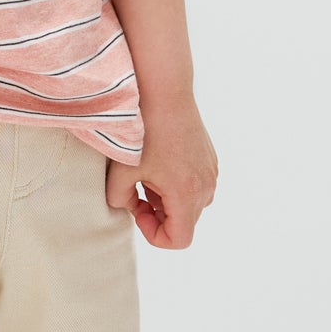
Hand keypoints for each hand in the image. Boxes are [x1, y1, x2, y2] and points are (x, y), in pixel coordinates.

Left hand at [106, 98, 216, 246]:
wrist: (164, 92)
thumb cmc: (142, 130)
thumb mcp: (121, 169)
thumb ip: (119, 199)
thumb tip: (128, 206)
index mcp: (187, 195)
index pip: (179, 240)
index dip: (154, 234)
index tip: (137, 209)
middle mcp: (206, 187)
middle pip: (184, 222)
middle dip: (158, 214)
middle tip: (135, 191)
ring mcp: (211, 172)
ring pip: (191, 204)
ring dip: (167, 199)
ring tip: (145, 174)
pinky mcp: (210, 158)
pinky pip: (196, 185)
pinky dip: (177, 183)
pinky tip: (158, 161)